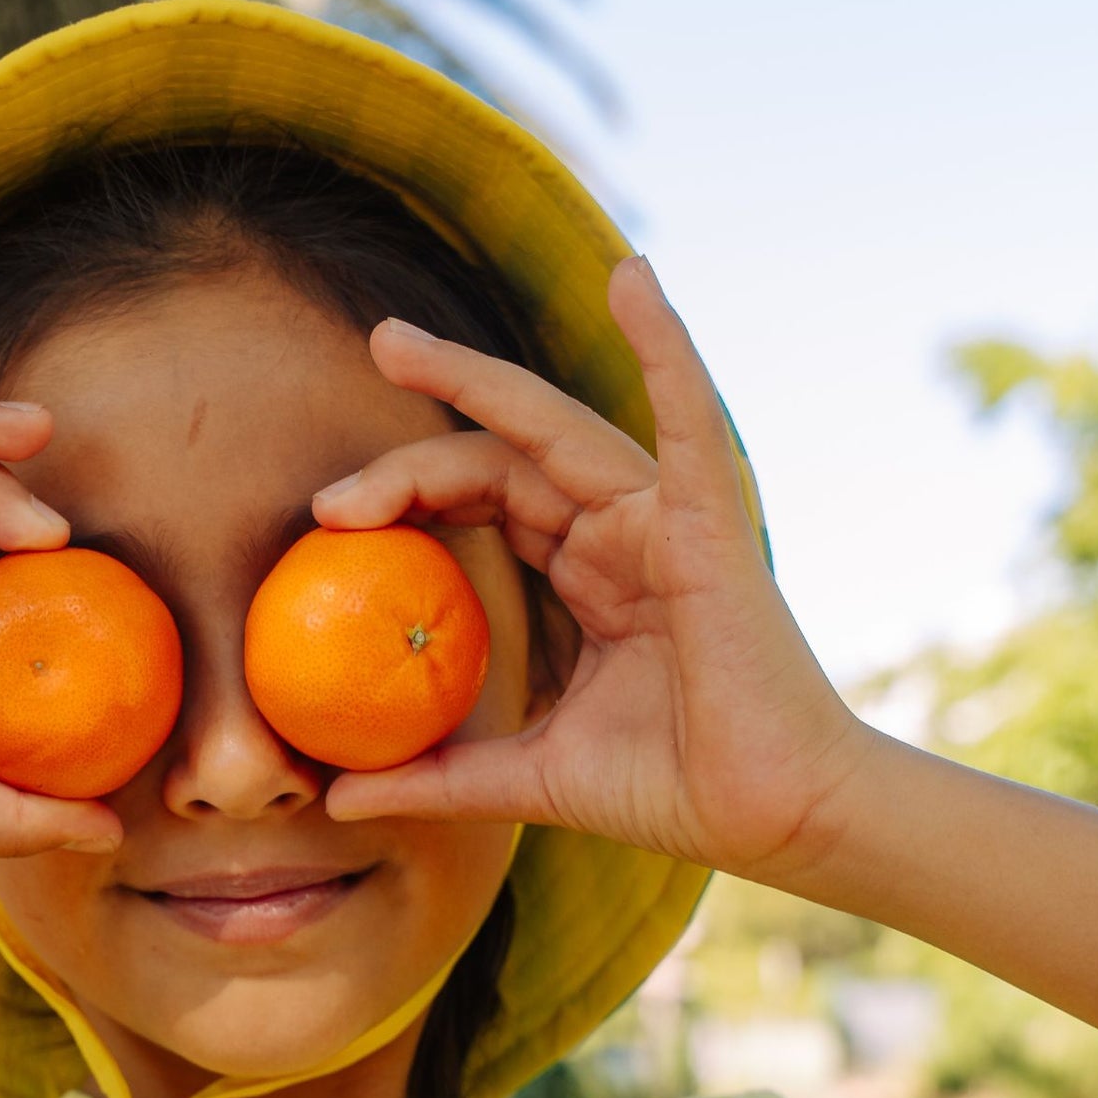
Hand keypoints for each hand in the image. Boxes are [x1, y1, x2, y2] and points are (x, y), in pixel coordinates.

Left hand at [312, 258, 874, 883]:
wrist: (771, 818)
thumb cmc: (670, 789)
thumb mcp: (526, 779)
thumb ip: (437, 776)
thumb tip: (337, 797)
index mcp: (588, 575)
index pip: (484, 504)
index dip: (406, 496)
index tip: (326, 519)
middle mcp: (621, 531)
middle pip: (501, 457)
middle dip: (418, 434)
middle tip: (342, 435)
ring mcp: (666, 519)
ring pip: (555, 429)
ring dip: (473, 381)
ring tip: (395, 344)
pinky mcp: (712, 523)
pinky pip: (689, 420)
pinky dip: (666, 347)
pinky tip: (633, 279)